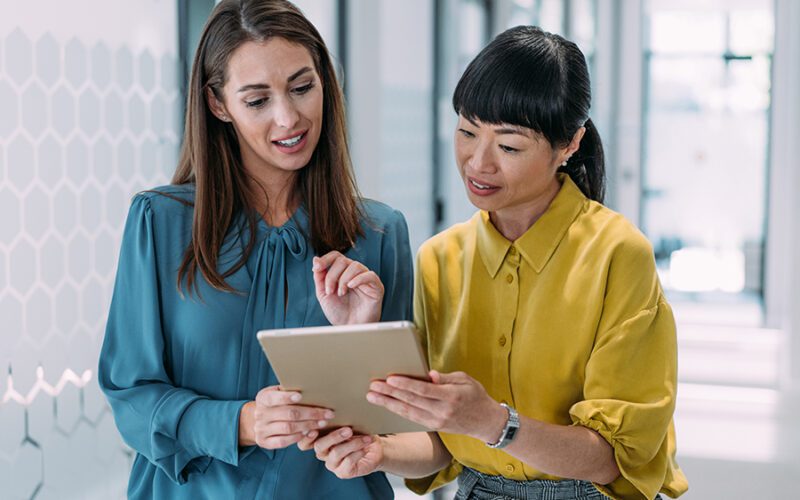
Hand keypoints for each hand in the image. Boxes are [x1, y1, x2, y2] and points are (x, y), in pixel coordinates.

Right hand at [252, 386, 334, 448]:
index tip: (300, 396)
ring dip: (308, 425)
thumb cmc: (275, 404)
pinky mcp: (264, 442)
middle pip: (288, 413)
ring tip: (322, 423)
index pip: (274, 397)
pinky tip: (309, 433)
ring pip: (288, 428)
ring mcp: (261, 429)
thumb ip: (287, 390)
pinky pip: (283, 441)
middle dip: (310, 413)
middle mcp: (260, 414)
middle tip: (328, 413)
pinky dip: (297, 437)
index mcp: (263, 398)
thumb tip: (310, 384)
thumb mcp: (276, 393)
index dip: (286, 397)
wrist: (256, 421)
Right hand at [299, 426, 383, 478]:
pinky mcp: (343, 472)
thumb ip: (340, 421)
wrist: (377, 448)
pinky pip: (347, 462)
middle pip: (319, 446)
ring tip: (364, 438)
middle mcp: (323, 453)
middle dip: (333, 437)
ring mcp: (332, 464)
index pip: (305, 442)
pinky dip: (357, 453)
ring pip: (335, 453)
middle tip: (348, 430)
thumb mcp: (350, 424)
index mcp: (320, 440)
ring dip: (351, 444)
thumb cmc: (361, 433)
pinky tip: (364, 448)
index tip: (314, 429)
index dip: (306, 437)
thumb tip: (338, 411)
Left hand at [313, 251, 383, 324]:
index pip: (336, 256)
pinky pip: (369, 275)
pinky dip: (358, 279)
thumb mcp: (323, 294)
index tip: (316, 269)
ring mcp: (366, 278)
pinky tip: (350, 287)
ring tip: (341, 293)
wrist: (349, 328)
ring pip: (355, 266)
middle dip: (332, 275)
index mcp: (343, 272)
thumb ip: (319, 277)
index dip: (325, 259)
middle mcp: (355, 273)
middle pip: (342, 260)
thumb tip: (315, 259)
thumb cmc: (339, 312)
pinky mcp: (376, 286)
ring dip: (343, 279)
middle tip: (330, 291)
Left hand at [366, 371, 507, 442]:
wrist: (486, 422)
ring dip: (388, 404)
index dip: (405, 384)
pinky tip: (386, 405)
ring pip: (408, 412)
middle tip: (373, 386)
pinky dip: (398, 411)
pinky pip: (412, 419)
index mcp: (451, 396)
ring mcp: (437, 421)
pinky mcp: (433, 426)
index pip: (423, 390)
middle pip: (411, 401)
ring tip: (373, 396)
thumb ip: (445, 378)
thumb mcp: (465, 380)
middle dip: (390, 393)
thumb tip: (429, 375)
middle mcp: (442, 411)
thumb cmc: (476, 396)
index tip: (389, 379)